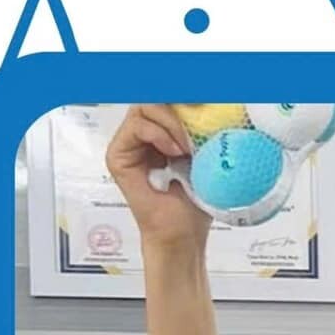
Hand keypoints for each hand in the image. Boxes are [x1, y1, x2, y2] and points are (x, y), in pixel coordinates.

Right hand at [104, 106, 210, 249]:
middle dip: (179, 106)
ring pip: (145, 107)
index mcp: (163, 134)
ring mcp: (129, 144)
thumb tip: (215, 107)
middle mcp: (143, 135)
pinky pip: (136, 126)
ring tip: (188, 146)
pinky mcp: (118, 155)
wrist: (183, 236)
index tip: (206, 102)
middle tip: (200, 120)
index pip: (168, 101)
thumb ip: (203, 134)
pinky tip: (175, 151)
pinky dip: (159, 134)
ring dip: (172, 123)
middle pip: (155, 99)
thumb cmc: (195, 206)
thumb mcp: (206, 162)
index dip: (184, 98)